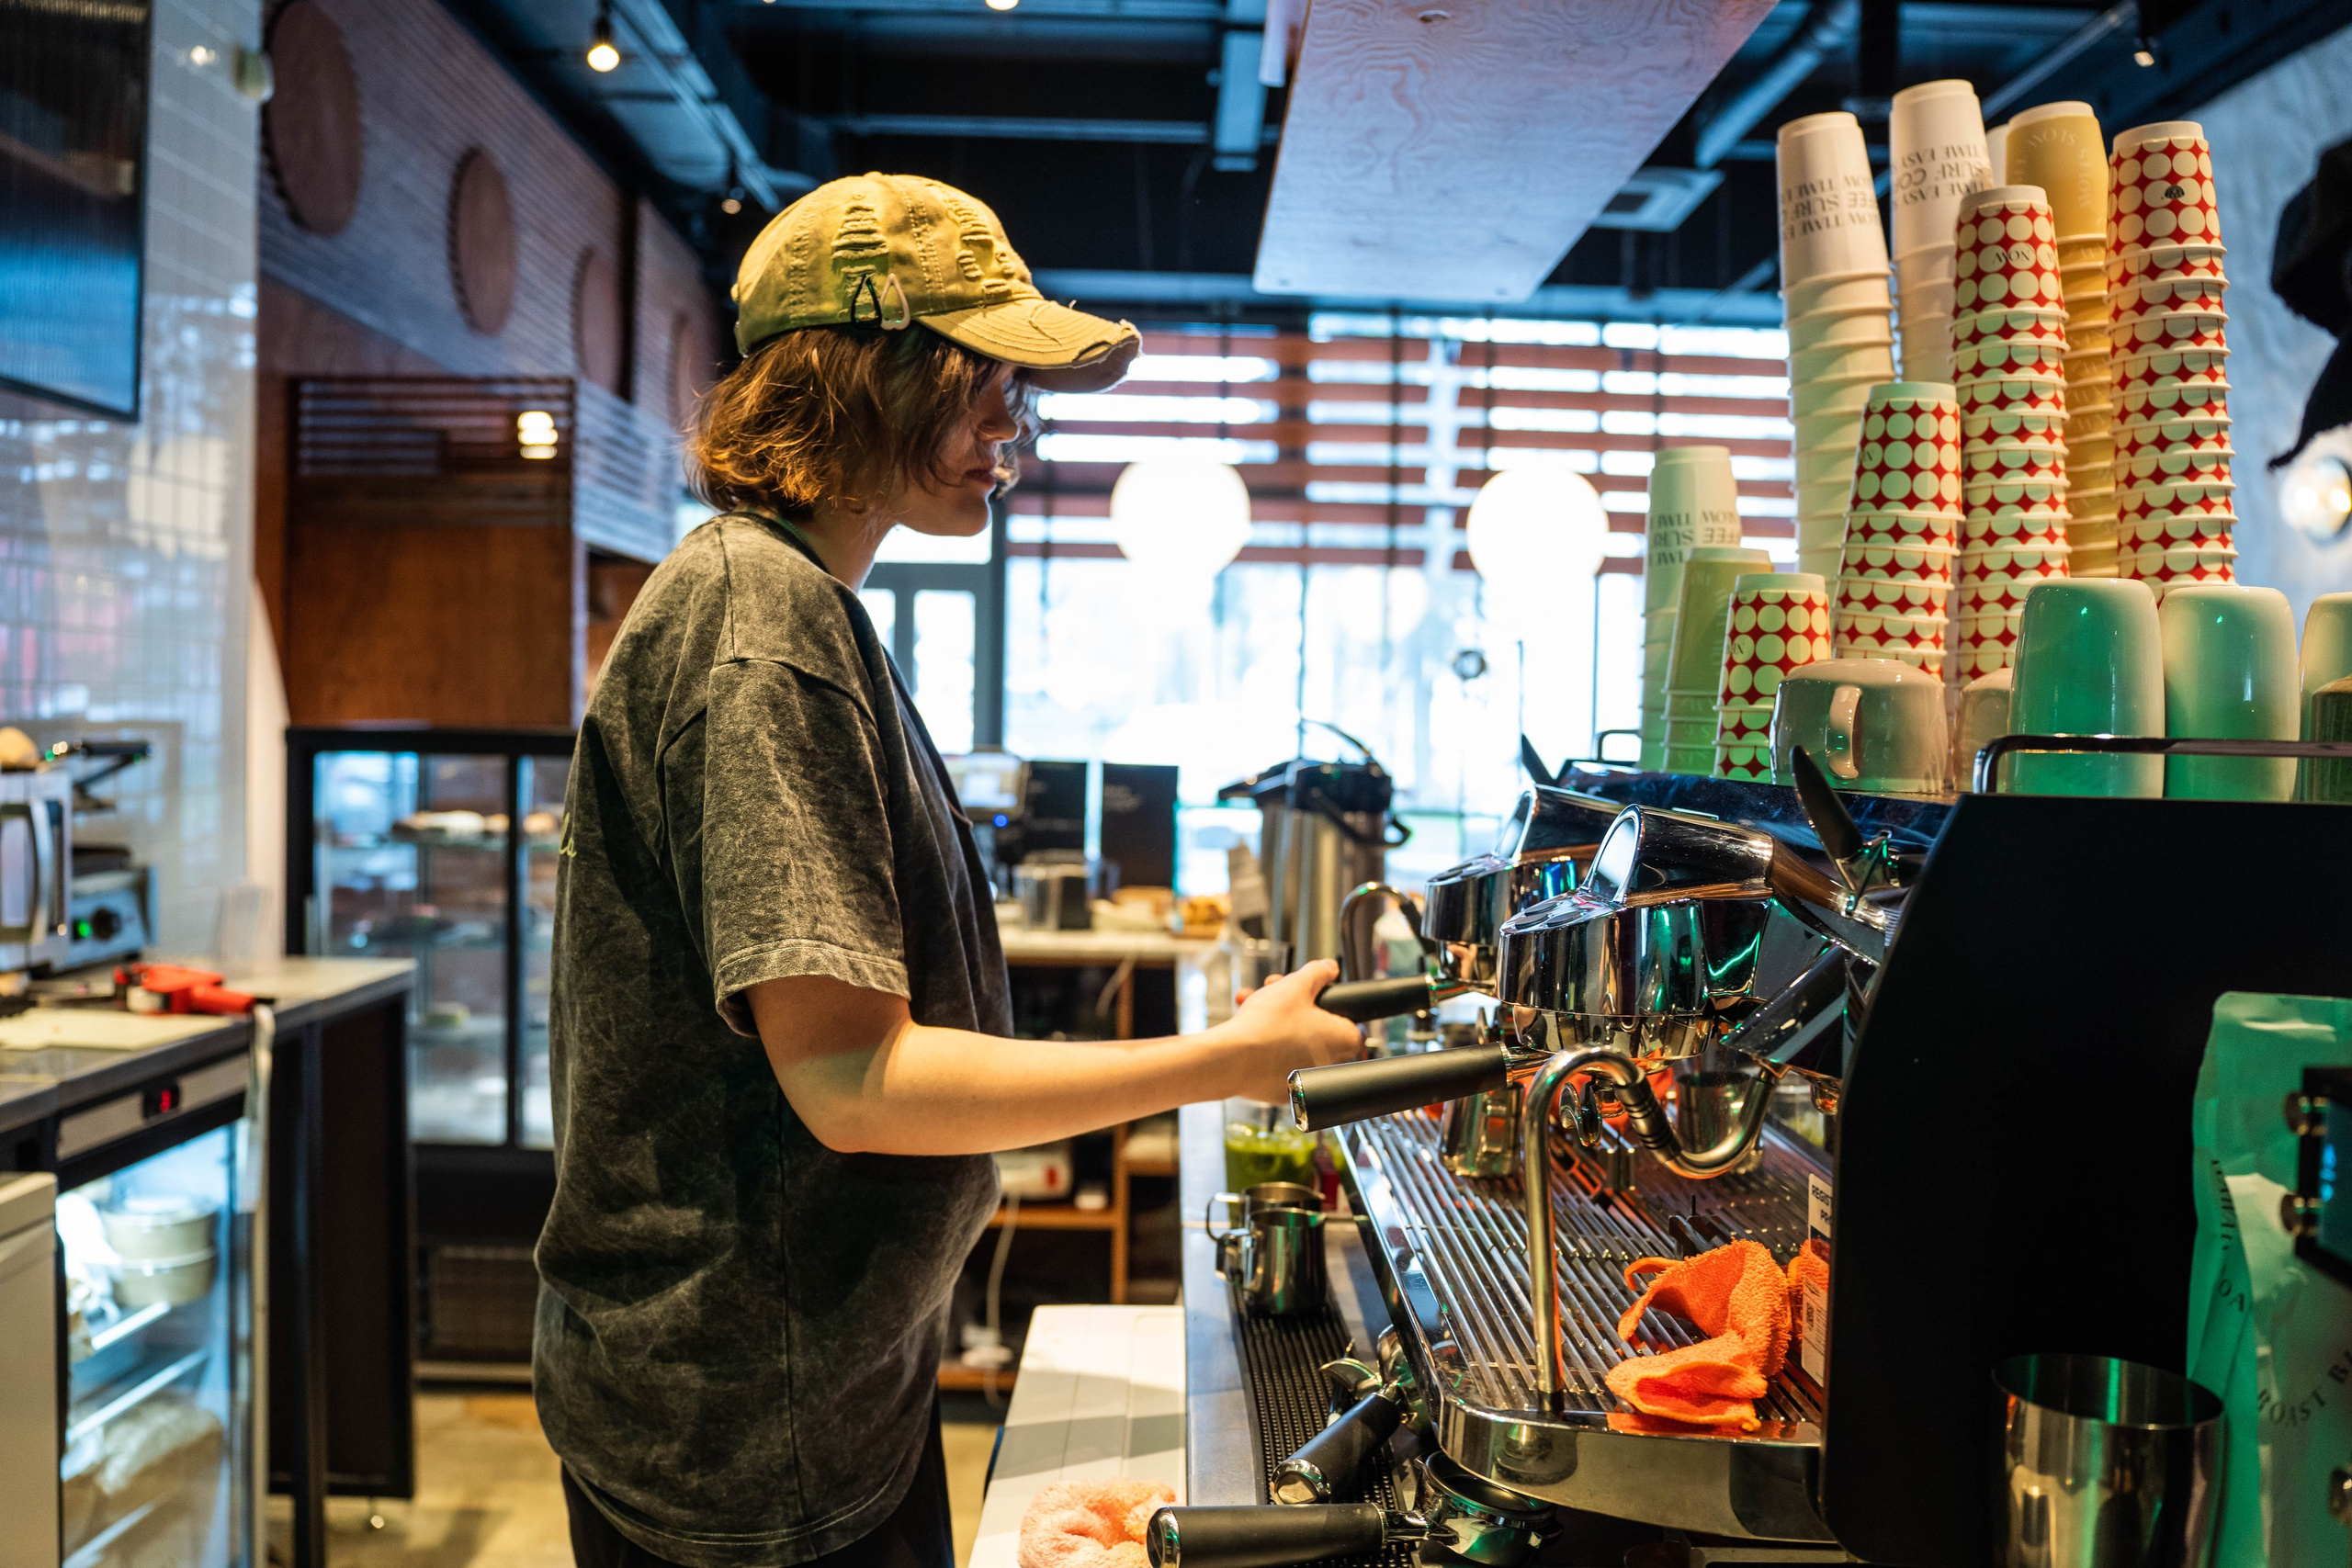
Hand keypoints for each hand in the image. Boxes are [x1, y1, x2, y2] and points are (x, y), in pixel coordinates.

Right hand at [1219, 959, 1364, 1103]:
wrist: (1230, 1060)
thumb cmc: (1266, 1026)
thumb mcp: (1295, 986)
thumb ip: (1317, 973)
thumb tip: (1329, 968)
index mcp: (1344, 1041)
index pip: (1349, 1019)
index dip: (1329, 1002)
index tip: (1311, 996)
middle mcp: (1331, 1066)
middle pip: (1317, 1026)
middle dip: (1294, 1004)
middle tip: (1276, 992)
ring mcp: (1306, 1082)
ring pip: (1295, 1041)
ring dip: (1276, 1018)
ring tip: (1253, 1004)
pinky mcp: (1283, 1091)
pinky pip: (1279, 1060)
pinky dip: (1268, 1044)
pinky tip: (1250, 1028)